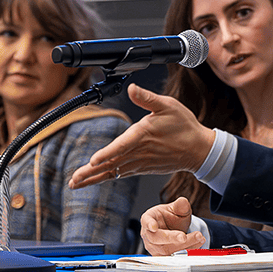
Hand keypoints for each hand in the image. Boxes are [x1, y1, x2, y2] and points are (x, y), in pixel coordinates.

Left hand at [69, 83, 214, 188]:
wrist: (199, 149)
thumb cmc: (184, 125)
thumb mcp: (168, 105)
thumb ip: (147, 98)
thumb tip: (132, 88)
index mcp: (143, 135)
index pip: (121, 146)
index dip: (106, 154)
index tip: (92, 161)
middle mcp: (139, 152)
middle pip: (111, 164)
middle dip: (90, 173)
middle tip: (73, 180)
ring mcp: (140, 162)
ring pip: (113, 172)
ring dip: (94, 178)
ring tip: (76, 183)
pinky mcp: (142, 167)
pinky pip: (121, 174)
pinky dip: (106, 177)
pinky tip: (95, 179)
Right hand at [140, 197, 205, 255]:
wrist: (174, 229)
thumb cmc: (171, 218)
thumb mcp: (176, 209)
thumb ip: (180, 205)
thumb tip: (183, 202)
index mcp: (148, 219)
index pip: (146, 221)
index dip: (149, 224)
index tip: (154, 226)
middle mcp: (149, 235)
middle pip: (157, 238)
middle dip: (173, 238)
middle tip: (186, 236)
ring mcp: (154, 248)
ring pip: (167, 250)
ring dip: (185, 245)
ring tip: (199, 237)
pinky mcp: (162, 257)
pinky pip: (174, 257)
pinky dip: (187, 251)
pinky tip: (198, 243)